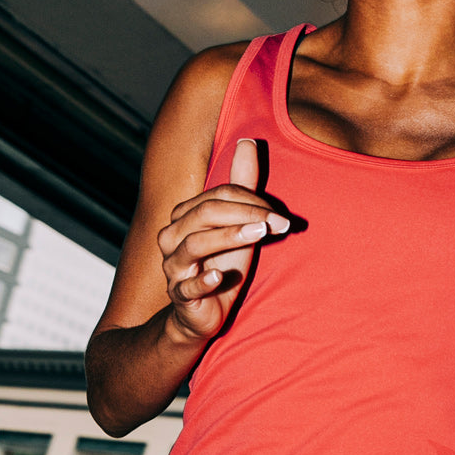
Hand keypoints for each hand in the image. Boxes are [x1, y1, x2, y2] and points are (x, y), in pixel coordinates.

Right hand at [157, 138, 289, 342]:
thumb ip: (242, 186)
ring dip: (229, 237)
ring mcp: (174, 267)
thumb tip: (248, 141)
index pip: (217, 196)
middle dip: (246, 215)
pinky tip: (220, 277)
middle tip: (279, 224)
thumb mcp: (238, 225)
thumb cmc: (222, 263)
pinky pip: (186, 287)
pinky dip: (202, 281)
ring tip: (260, 235)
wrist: (202, 312)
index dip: (251, 201)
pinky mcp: (180, 296)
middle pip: (205, 214)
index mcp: (185, 216)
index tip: (281, 216)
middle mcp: (173, 237)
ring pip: (194, 245)